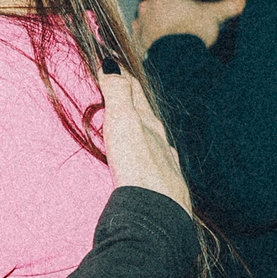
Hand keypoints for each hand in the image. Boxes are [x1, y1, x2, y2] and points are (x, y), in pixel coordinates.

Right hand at [98, 70, 190, 214]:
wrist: (156, 214)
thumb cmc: (139, 167)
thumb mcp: (123, 123)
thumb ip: (117, 93)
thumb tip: (111, 63)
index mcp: (150, 125)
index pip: (135, 93)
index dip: (123, 76)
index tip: (113, 63)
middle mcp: (161, 143)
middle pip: (147, 116)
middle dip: (135, 101)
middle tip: (125, 87)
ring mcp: (165, 165)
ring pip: (157, 140)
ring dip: (147, 129)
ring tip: (141, 124)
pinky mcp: (164, 188)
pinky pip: (161, 163)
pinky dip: (157, 154)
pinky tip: (162, 160)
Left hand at [133, 0, 246, 53]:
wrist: (174, 64)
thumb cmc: (190, 37)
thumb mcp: (214, 17)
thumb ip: (230, 5)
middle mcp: (148, 6)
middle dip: (176, 1)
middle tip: (189, 6)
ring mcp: (141, 23)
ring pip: (153, 15)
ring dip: (163, 17)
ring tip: (178, 24)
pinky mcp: (137, 40)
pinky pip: (145, 32)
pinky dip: (155, 32)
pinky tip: (165, 37)